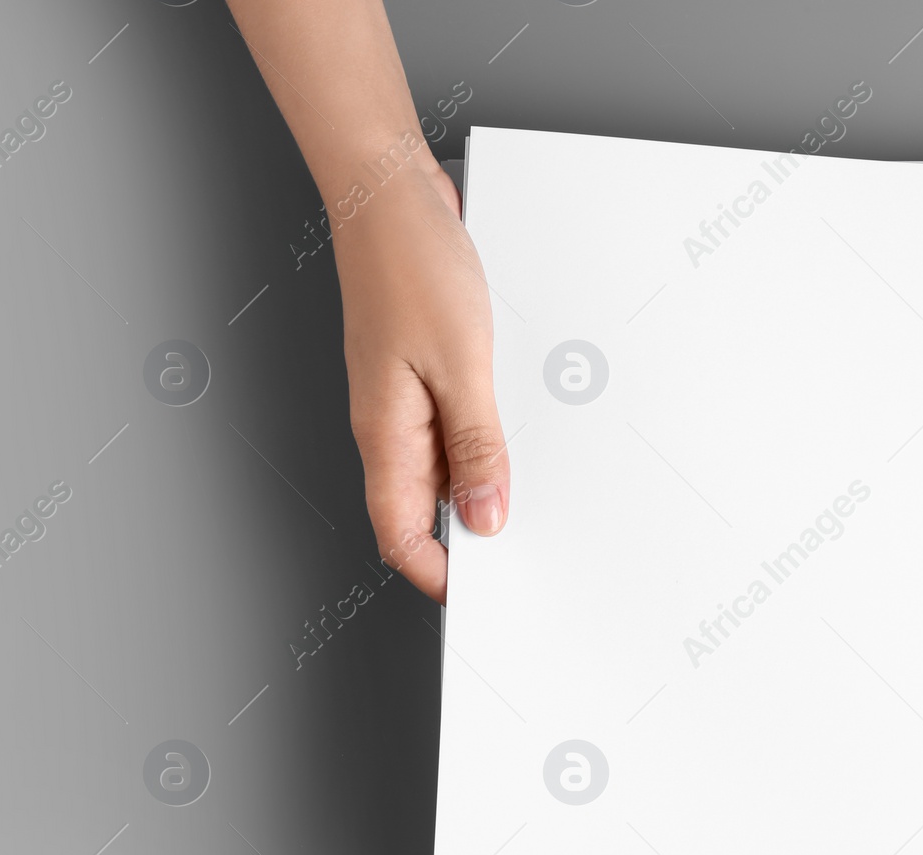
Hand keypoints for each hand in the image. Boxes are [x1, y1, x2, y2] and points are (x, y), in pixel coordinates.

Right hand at [333, 160, 507, 603]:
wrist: (391, 193)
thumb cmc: (412, 263)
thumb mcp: (460, 362)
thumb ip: (475, 444)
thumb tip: (486, 515)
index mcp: (386, 435)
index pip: (401, 536)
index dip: (440, 575)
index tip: (487, 593)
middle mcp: (391, 426)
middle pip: (425, 512)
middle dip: (471, 539)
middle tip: (526, 552)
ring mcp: (407, 400)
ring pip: (446, 469)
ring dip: (485, 485)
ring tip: (536, 492)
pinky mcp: (428, 372)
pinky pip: (458, 425)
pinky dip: (489, 439)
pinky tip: (522, 431)